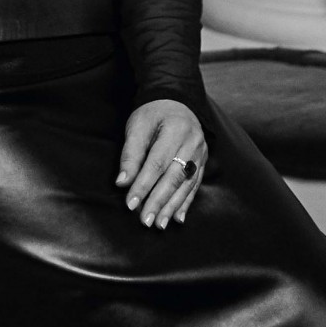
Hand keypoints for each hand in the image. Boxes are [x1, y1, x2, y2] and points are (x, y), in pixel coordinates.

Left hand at [115, 99, 206, 228]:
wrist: (176, 102)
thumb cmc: (153, 113)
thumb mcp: (138, 126)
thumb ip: (131, 154)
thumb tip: (122, 182)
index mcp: (175, 129)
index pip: (157, 163)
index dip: (143, 185)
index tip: (130, 204)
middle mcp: (192, 142)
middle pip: (174, 177)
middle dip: (158, 201)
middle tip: (145, 221)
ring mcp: (200, 153)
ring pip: (186, 184)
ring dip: (171, 207)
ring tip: (159, 224)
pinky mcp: (202, 162)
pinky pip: (194, 186)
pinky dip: (185, 203)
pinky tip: (177, 218)